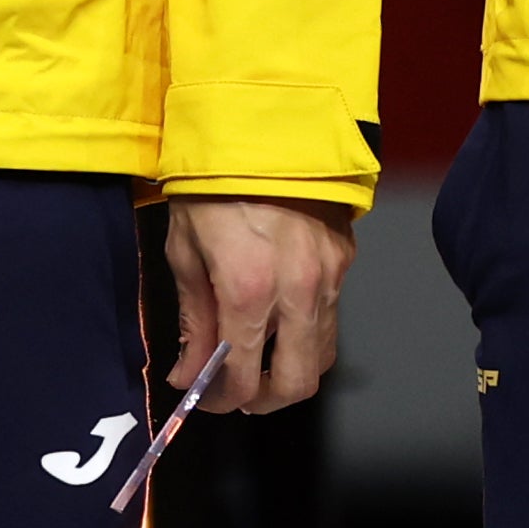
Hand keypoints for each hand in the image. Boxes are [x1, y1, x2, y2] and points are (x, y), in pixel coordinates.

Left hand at [162, 195, 353, 412]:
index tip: (205, 398)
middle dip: (267, 399)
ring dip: (292, 368)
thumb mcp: (184, 250)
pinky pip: (331, 315)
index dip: (223, 400)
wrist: (262, 128)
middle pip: (299, 383)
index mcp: (248, 291)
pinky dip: (307, 331)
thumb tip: (189, 374)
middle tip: (240, 393)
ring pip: (323, 353)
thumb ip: (193, 319)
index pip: (245, 378)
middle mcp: (297, 292)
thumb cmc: (210, 184)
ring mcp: (328, 278)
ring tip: (261, 359)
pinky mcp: (344, 261)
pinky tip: (280, 317)